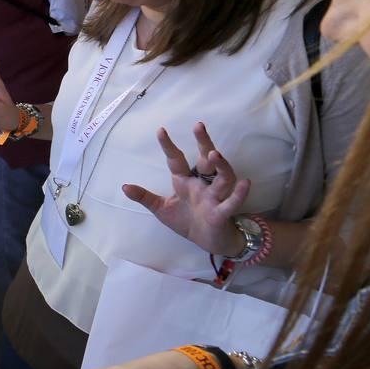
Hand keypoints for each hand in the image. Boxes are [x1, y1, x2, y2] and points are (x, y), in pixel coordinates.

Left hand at [121, 124, 249, 257]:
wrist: (208, 242)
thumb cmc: (187, 221)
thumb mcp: (162, 209)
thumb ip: (145, 197)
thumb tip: (123, 187)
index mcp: (186, 182)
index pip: (176, 160)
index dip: (169, 146)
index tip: (160, 130)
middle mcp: (202, 185)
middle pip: (206, 161)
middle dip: (204, 143)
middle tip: (198, 126)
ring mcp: (214, 198)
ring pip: (223, 178)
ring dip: (221, 166)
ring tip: (215, 154)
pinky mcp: (222, 214)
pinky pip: (232, 203)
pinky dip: (238, 194)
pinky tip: (245, 183)